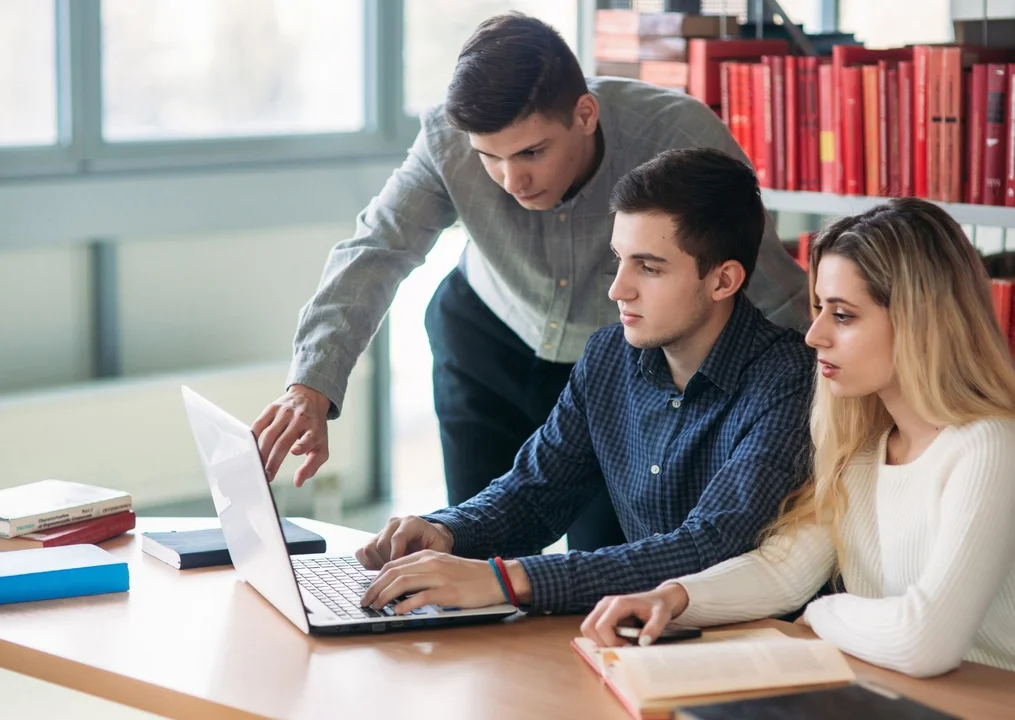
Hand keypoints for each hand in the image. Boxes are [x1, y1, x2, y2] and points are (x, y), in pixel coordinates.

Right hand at [252, 384, 330, 486]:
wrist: (310, 397)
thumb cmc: (314, 428)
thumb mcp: (321, 446)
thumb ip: (312, 466)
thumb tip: (298, 483)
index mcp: (314, 429)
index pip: (309, 438)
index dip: (302, 445)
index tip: (295, 452)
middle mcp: (300, 419)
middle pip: (283, 442)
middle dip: (274, 461)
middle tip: (267, 476)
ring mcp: (285, 412)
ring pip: (269, 434)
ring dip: (262, 452)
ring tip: (258, 466)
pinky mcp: (272, 408)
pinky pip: (259, 424)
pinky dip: (253, 437)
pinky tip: (251, 449)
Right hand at [355, 516, 453, 569]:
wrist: (431, 536)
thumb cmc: (437, 544)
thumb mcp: (440, 549)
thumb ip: (430, 559)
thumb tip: (418, 577)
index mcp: (411, 523)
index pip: (397, 537)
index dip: (397, 556)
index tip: (400, 569)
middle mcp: (395, 524)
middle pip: (381, 544)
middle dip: (388, 563)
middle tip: (398, 574)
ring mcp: (382, 531)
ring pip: (370, 548)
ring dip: (378, 564)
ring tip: (392, 572)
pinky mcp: (374, 539)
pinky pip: (362, 552)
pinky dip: (369, 564)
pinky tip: (382, 569)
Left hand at [359, 550, 506, 613]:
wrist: (494, 578)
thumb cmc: (469, 576)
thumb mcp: (442, 566)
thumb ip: (422, 571)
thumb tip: (398, 586)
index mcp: (427, 555)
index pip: (393, 564)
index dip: (376, 579)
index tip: (368, 591)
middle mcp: (430, 562)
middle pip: (393, 572)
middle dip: (374, 588)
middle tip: (365, 601)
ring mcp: (438, 576)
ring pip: (402, 582)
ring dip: (384, 596)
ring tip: (376, 607)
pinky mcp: (447, 592)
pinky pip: (420, 597)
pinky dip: (405, 604)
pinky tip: (397, 611)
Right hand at [580, 583, 689, 647]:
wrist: (658, 599)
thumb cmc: (659, 607)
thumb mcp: (662, 616)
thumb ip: (654, 628)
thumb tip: (643, 643)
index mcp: (618, 603)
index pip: (601, 626)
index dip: (611, 642)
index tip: (627, 646)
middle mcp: (605, 603)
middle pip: (588, 627)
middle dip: (601, 643)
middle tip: (620, 646)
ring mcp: (601, 607)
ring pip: (588, 629)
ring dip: (600, 640)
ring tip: (619, 642)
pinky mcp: (601, 612)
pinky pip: (592, 629)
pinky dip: (601, 638)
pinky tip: (617, 638)